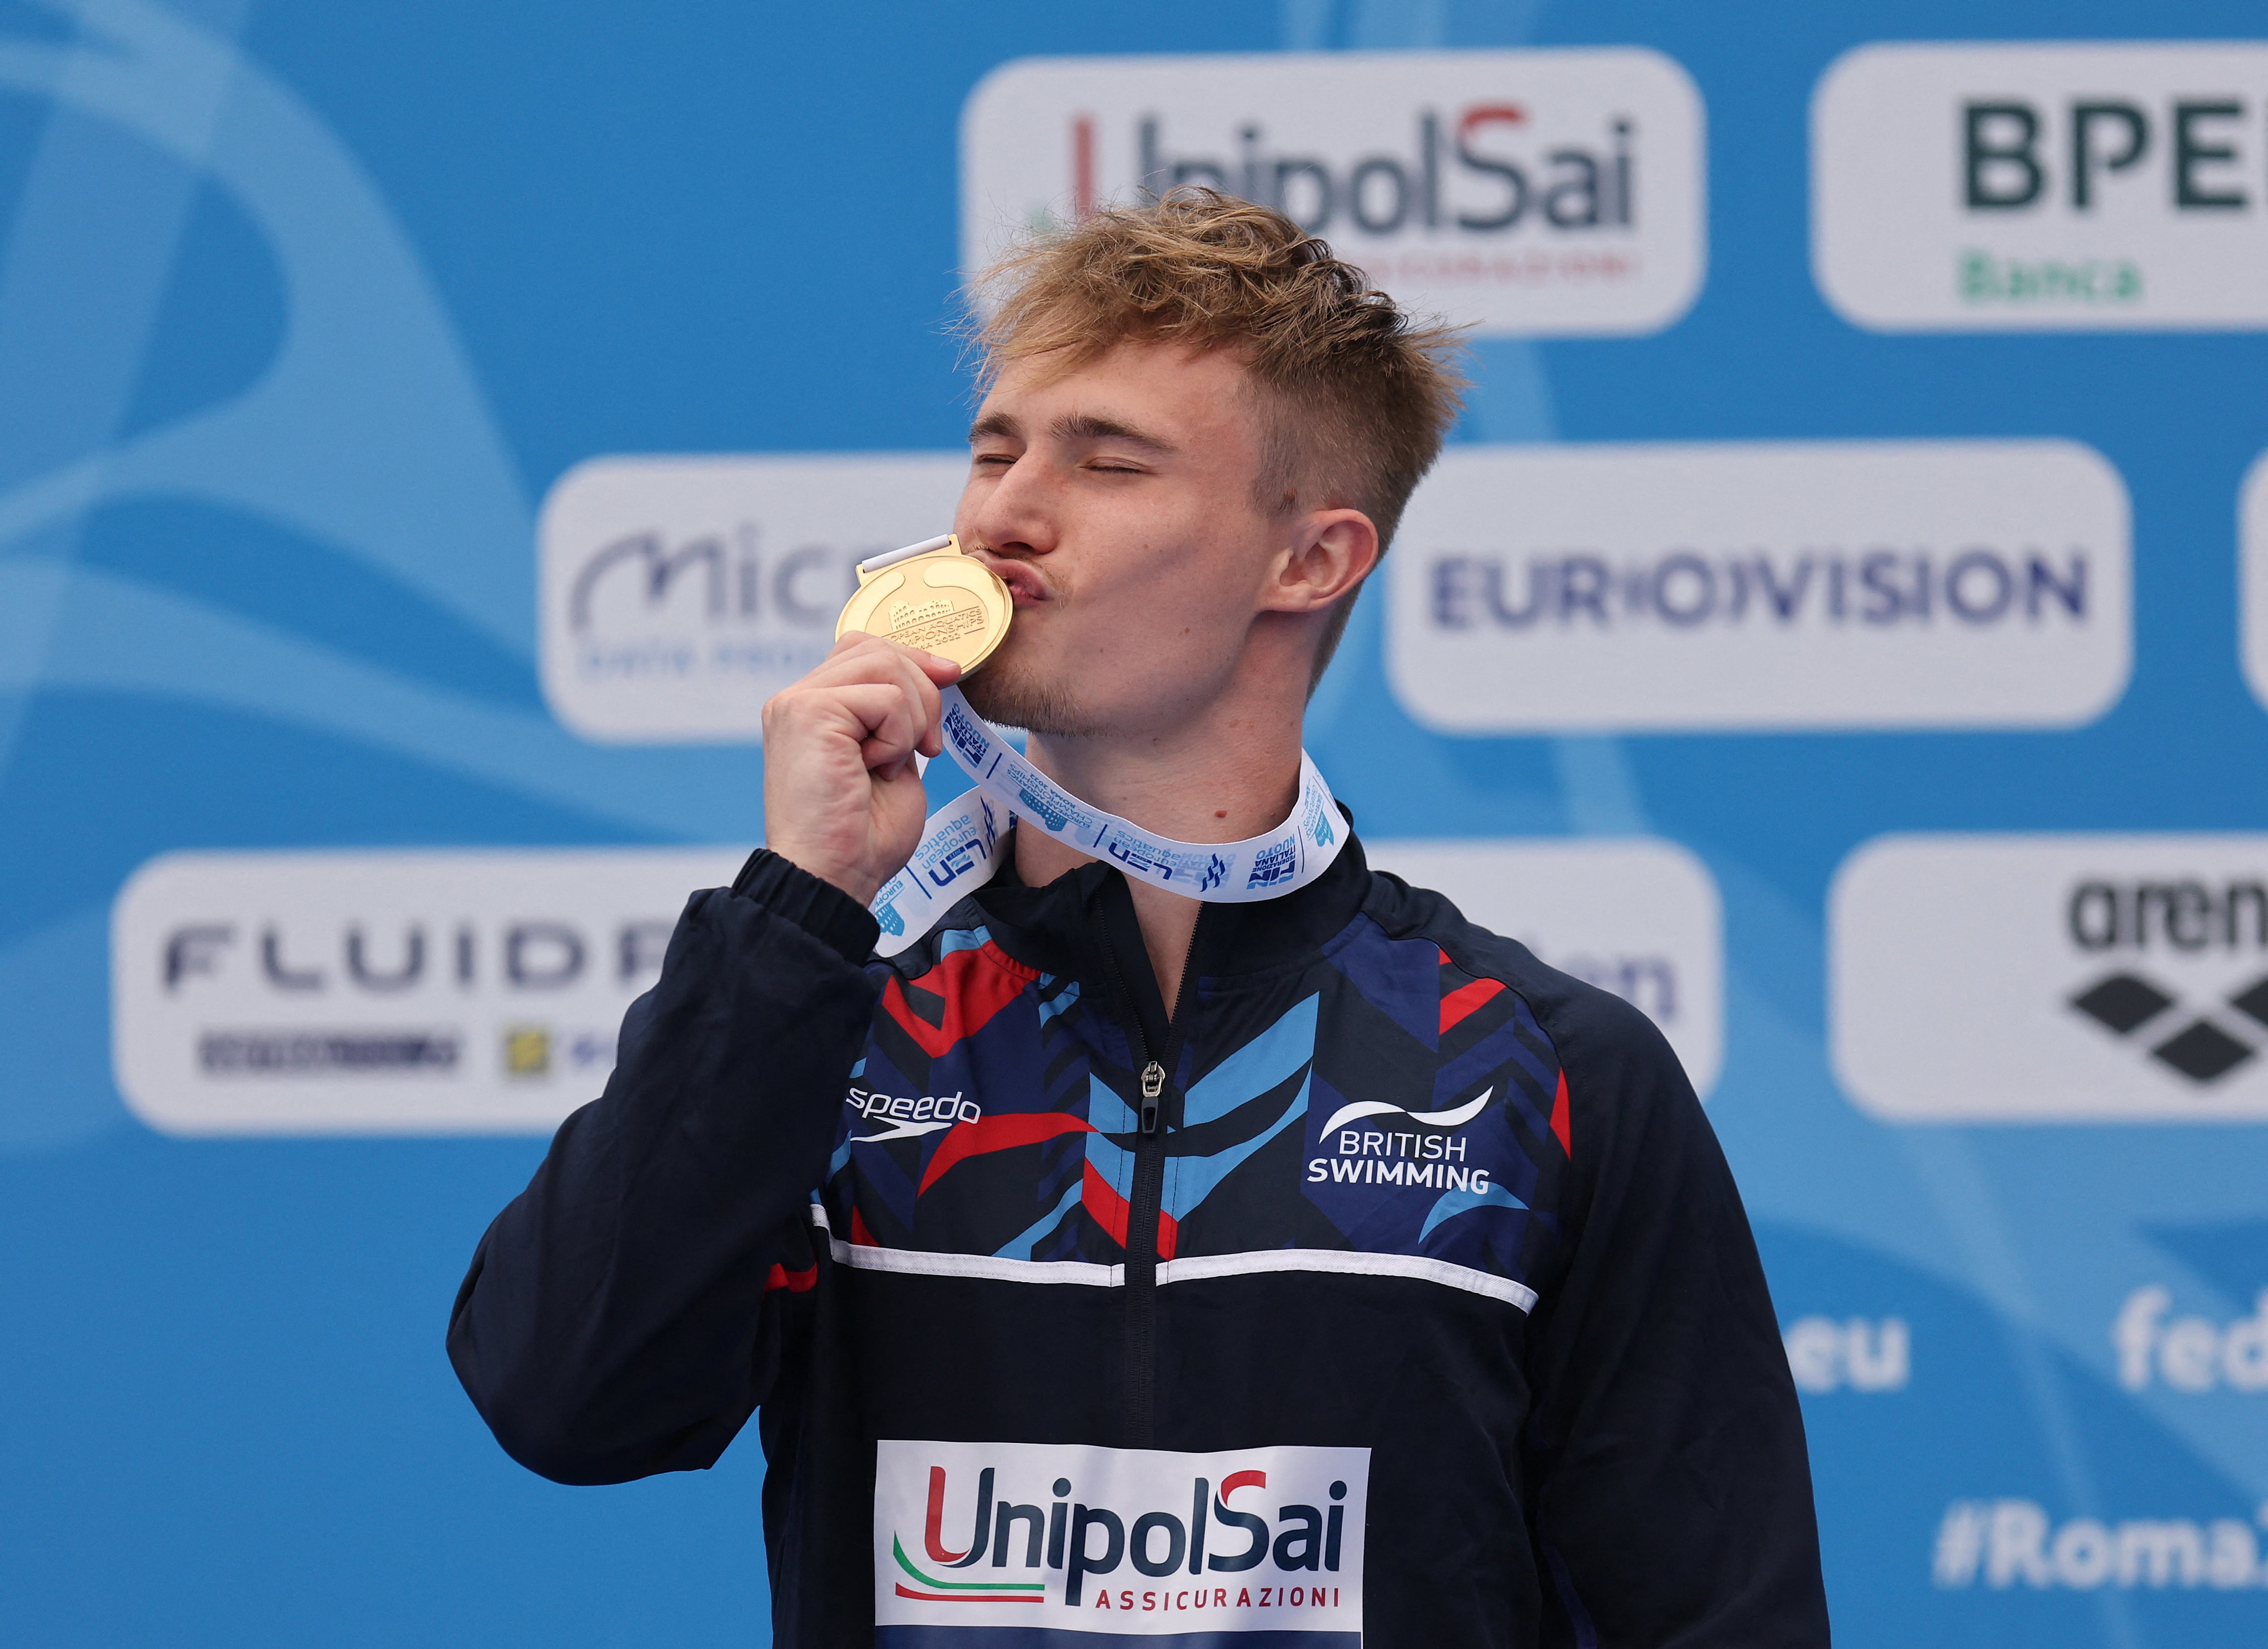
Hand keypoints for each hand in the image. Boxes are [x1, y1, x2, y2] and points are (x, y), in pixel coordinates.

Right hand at [760, 633, 961, 905]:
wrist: (835, 877)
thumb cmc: (863, 836)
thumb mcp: (893, 760)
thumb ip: (900, 716)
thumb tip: (935, 672)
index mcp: (812, 709)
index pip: (865, 650)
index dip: (913, 661)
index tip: (949, 682)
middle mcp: (796, 699)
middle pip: (877, 648)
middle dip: (923, 689)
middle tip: (927, 747)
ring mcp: (797, 703)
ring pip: (885, 663)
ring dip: (914, 715)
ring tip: (900, 760)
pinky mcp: (808, 713)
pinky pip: (886, 697)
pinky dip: (900, 735)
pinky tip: (879, 768)